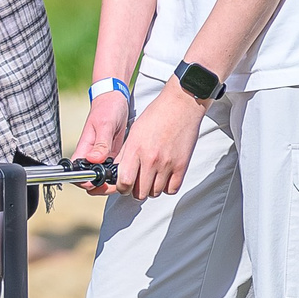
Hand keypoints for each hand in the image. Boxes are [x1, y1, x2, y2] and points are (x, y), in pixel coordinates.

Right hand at [74, 89, 130, 189]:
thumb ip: (100, 143)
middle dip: (100, 186)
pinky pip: (112, 169)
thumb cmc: (107, 108)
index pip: (77, 171)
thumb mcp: (105, 125)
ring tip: (124, 180)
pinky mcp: (110, 153)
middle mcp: (91, 154)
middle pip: (89, 178)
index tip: (97, 183)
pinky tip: (129, 172)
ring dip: (111, 180)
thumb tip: (94, 159)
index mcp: (84, 148)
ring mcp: (101, 155)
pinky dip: (119, 172)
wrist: (115, 99)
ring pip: (102, 176)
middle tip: (115, 185)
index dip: (84, 181)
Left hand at [115, 86, 201, 200]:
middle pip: (139, 192)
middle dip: (134, 190)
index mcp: (135, 149)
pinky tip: (163, 178)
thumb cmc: (156, 115)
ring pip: (155, 193)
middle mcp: (151, 159)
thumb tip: (116, 171)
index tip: (121, 186)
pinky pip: (172, 189)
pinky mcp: (182, 166)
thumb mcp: (134, 132)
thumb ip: (125, 153)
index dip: (120, 188)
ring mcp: (167, 164)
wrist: (181, 105)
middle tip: (136, 183)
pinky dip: (166, 187)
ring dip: (150, 189)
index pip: (123, 182)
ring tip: (150, 178)